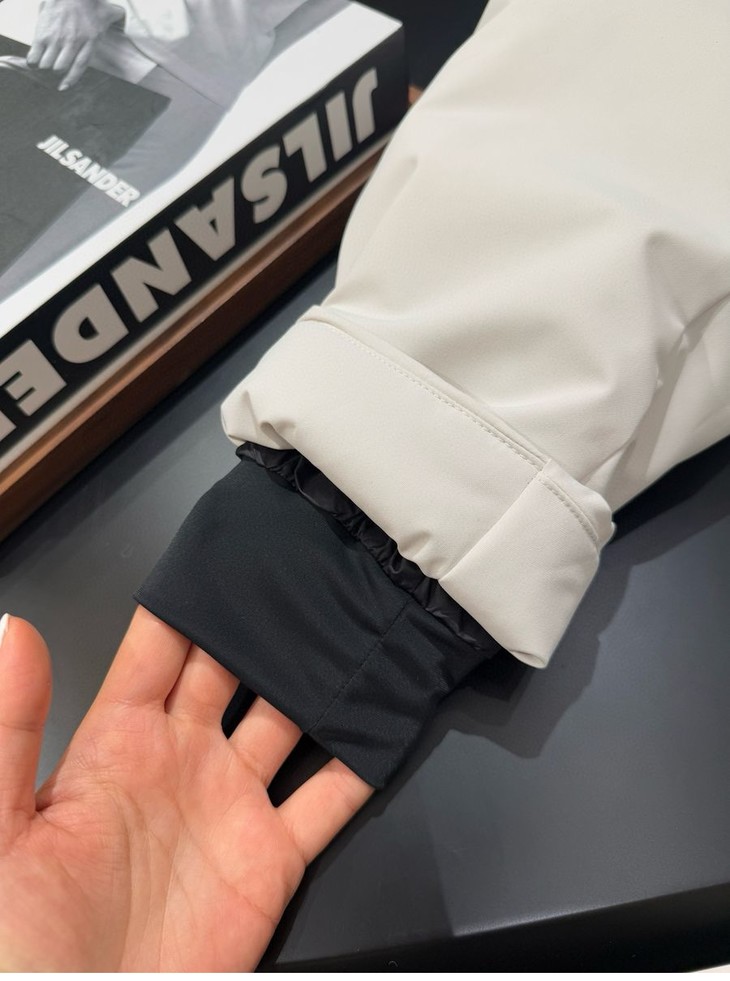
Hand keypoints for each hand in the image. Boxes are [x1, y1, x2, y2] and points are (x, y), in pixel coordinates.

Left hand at [0, 608, 371, 970]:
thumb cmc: (21, 945)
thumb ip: (9, 729)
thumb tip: (16, 630)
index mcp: (117, 744)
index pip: (159, 648)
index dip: (190, 601)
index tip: (227, 553)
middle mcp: (183, 761)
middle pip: (234, 668)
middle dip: (264, 624)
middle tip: (305, 575)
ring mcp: (232, 807)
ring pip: (289, 720)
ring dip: (319, 680)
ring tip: (355, 630)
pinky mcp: (272, 860)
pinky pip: (329, 801)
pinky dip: (360, 764)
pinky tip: (383, 723)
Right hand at [26, 0, 123, 89]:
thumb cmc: (89, 0)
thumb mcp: (108, 11)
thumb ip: (116, 18)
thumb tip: (123, 23)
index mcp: (89, 42)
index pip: (79, 67)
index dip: (71, 79)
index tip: (63, 87)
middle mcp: (72, 43)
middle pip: (60, 68)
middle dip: (55, 74)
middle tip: (52, 73)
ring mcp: (56, 38)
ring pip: (47, 64)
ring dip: (44, 68)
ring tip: (42, 68)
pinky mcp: (42, 32)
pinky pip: (35, 53)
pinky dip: (33, 61)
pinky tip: (33, 62)